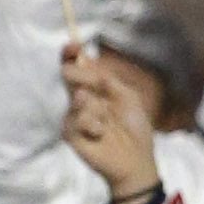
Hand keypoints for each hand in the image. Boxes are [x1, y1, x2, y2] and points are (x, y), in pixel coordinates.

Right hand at [60, 46, 161, 201]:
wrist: (136, 158)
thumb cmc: (135, 128)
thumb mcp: (127, 97)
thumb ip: (108, 80)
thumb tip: (87, 64)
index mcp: (96, 89)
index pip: (79, 67)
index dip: (72, 55)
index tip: (71, 45)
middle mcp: (83, 99)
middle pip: (68, 77)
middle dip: (76, 75)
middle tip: (88, 88)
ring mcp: (75, 116)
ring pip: (75, 99)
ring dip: (93, 108)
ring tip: (105, 123)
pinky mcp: (70, 134)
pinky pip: (74, 120)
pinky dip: (90, 124)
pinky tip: (100, 134)